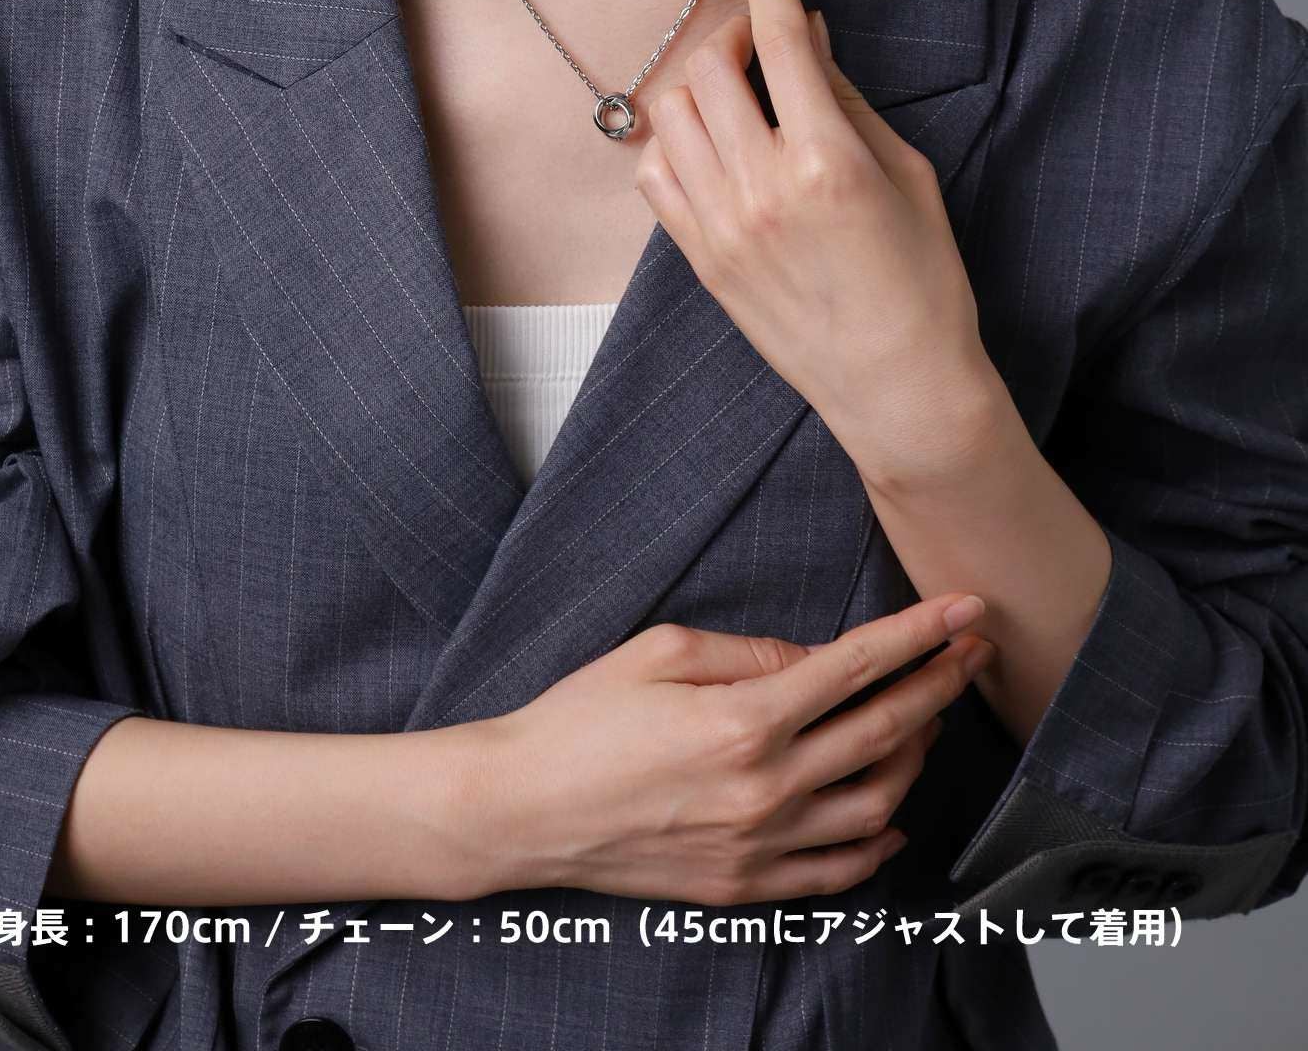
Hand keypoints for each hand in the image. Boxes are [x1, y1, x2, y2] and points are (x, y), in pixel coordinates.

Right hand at [460, 590, 992, 905]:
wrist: (524, 809)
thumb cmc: (581, 720)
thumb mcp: (660, 651)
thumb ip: (749, 652)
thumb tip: (813, 659)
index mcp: (744, 718)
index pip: (859, 667)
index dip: (921, 635)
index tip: (964, 611)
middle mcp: (765, 787)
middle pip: (887, 731)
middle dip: (942, 684)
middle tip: (973, 653)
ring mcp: (760, 845)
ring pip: (877, 802)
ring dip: (917, 755)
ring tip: (926, 719)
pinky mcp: (745, 886)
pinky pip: (839, 870)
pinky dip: (879, 840)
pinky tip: (891, 814)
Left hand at [633, 0, 999, 483]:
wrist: (895, 385)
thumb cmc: (924, 282)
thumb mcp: (907, 176)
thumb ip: (847, 100)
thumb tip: (809, 36)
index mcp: (825, 159)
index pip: (779, 39)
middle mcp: (760, 187)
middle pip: (708, 69)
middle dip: (730, 33)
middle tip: (757, 38)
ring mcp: (720, 226)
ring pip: (668, 115)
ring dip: (697, 84)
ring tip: (733, 89)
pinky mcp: (699, 259)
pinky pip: (653, 177)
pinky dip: (671, 143)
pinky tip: (709, 143)